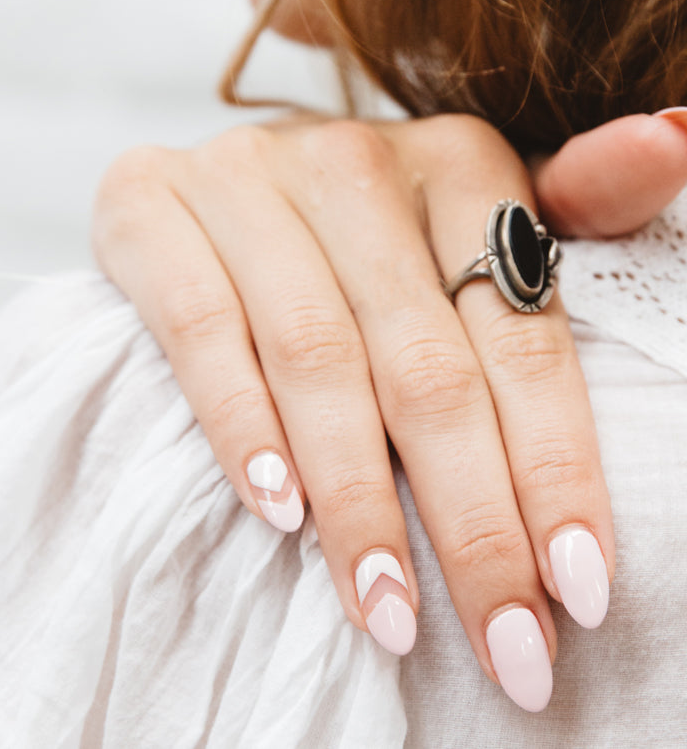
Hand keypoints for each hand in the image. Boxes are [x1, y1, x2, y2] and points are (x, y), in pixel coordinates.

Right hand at [91, 109, 686, 709]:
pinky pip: (202, 325)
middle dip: (474, 521)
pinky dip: (241, 423)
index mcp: (459, 158)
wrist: (209, 190)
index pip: (522, 335)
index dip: (556, 467)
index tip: (585, 593)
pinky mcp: (149, 201)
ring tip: (389, 611)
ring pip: (317, 355)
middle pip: (426, 364)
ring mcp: (245, 174)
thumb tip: (678, 135)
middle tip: (509, 648)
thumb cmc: (368, 234)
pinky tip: (277, 509)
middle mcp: (353, 157)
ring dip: (358, 500)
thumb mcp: (477, 216)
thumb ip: (580, 200)